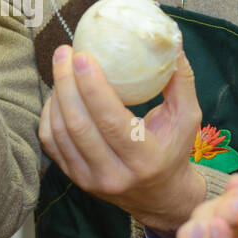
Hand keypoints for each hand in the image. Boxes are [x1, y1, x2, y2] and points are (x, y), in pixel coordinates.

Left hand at [38, 44, 204, 232]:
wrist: (160, 196)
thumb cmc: (174, 149)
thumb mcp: (188, 118)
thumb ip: (181, 81)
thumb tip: (173, 41)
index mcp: (144, 159)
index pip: (112, 121)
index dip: (93, 87)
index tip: (83, 55)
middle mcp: (114, 174)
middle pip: (79, 126)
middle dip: (67, 83)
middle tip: (65, 52)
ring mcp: (89, 180)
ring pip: (60, 133)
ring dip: (57, 95)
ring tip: (61, 66)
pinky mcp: (74, 178)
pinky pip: (51, 143)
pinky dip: (49, 114)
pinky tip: (58, 92)